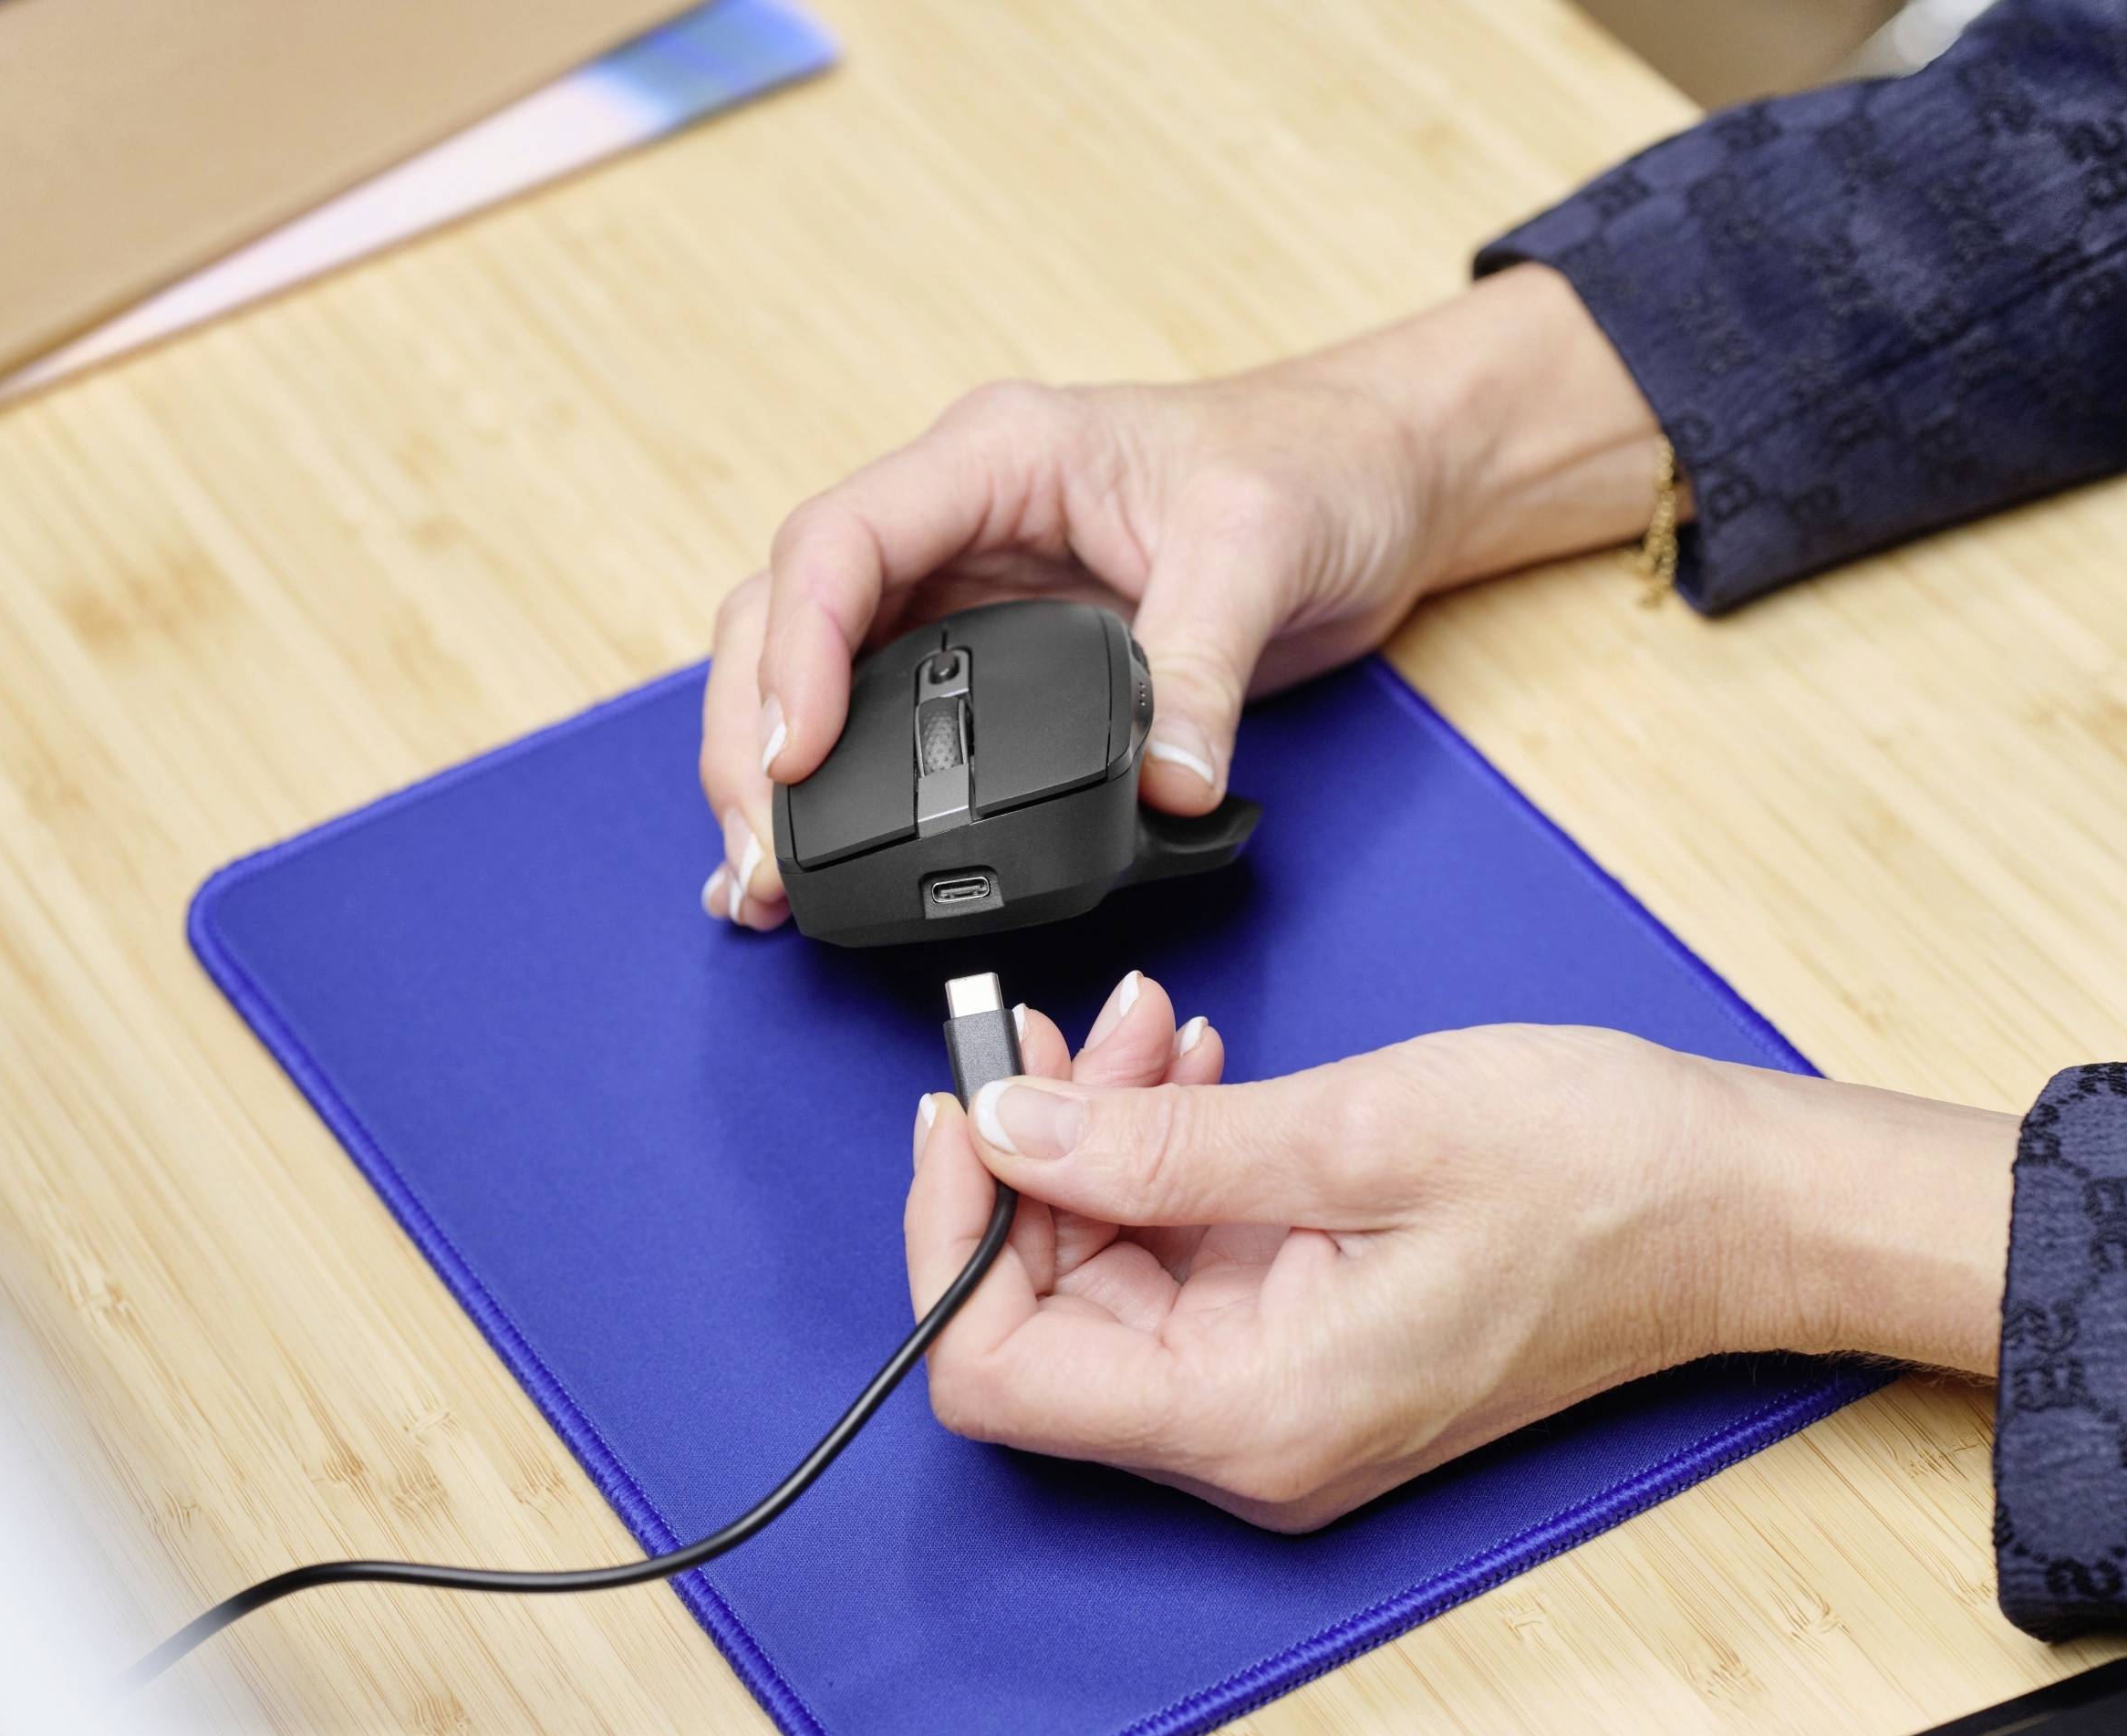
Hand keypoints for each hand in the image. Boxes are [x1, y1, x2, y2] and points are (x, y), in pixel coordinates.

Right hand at [701, 264, 1675, 927]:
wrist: (1375, 480)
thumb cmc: (1318, 469)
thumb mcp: (1263, 547)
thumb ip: (1201, 664)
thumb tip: (1164, 788)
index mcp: (994, 460)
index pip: (839, 543)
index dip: (795, 654)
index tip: (793, 760)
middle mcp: (952, 522)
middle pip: (784, 616)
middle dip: (750, 738)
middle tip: (762, 858)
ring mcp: (959, 594)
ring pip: (805, 672)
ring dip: (765, 775)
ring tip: (759, 885)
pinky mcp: (986, 663)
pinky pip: (874, 722)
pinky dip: (826, 794)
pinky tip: (805, 869)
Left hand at [904, 981, 2016, 1530]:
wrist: (1736, 1207)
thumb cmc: (1599, 1178)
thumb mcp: (1360, 1129)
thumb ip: (1160, 1142)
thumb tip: (1007, 1128)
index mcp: (1255, 1415)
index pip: (996, 1376)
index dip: (952, 1239)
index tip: (965, 1110)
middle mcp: (1250, 1434)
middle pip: (1038, 1317)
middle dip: (1029, 1159)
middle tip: (1059, 1030)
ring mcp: (1275, 1392)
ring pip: (1102, 1273)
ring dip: (1098, 1138)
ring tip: (1149, 1028)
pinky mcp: (1302, 1339)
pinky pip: (1175, 1259)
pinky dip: (1161, 1156)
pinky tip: (1192, 1071)